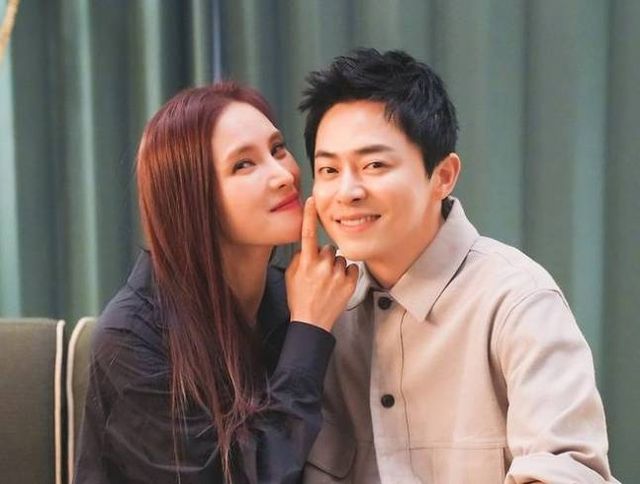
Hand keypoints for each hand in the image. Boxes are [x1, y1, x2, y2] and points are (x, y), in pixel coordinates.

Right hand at [285, 197, 358, 331]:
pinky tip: (338, 285)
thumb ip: (298, 258)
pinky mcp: (350, 283)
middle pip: (329, 249)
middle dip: (326, 258)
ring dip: (336, 267)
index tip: (310, 200)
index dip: (308, 215)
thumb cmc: (299, 299)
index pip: (307, 234)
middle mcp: (322, 267)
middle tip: (320, 274)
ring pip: (340, 259)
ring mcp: (337, 275)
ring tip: (328, 283)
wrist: (312, 323)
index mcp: (306, 263)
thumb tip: (307, 247)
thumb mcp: (291, 277)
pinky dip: (347, 274)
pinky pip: (351, 268)